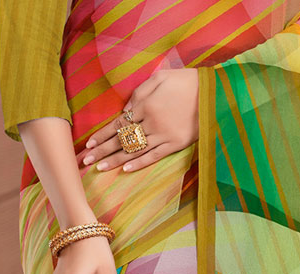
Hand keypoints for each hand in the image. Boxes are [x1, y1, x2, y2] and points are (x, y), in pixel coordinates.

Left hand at [76, 68, 198, 173]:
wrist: (213, 93)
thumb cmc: (185, 82)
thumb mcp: (159, 78)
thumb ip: (139, 93)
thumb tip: (126, 110)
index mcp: (145, 104)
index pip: (118, 122)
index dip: (102, 134)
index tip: (89, 144)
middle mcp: (151, 122)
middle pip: (121, 139)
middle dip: (102, 150)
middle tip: (86, 161)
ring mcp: (163, 135)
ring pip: (134, 150)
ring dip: (115, 160)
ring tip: (100, 169)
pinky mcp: (175, 144)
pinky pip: (154, 156)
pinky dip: (139, 163)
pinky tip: (125, 170)